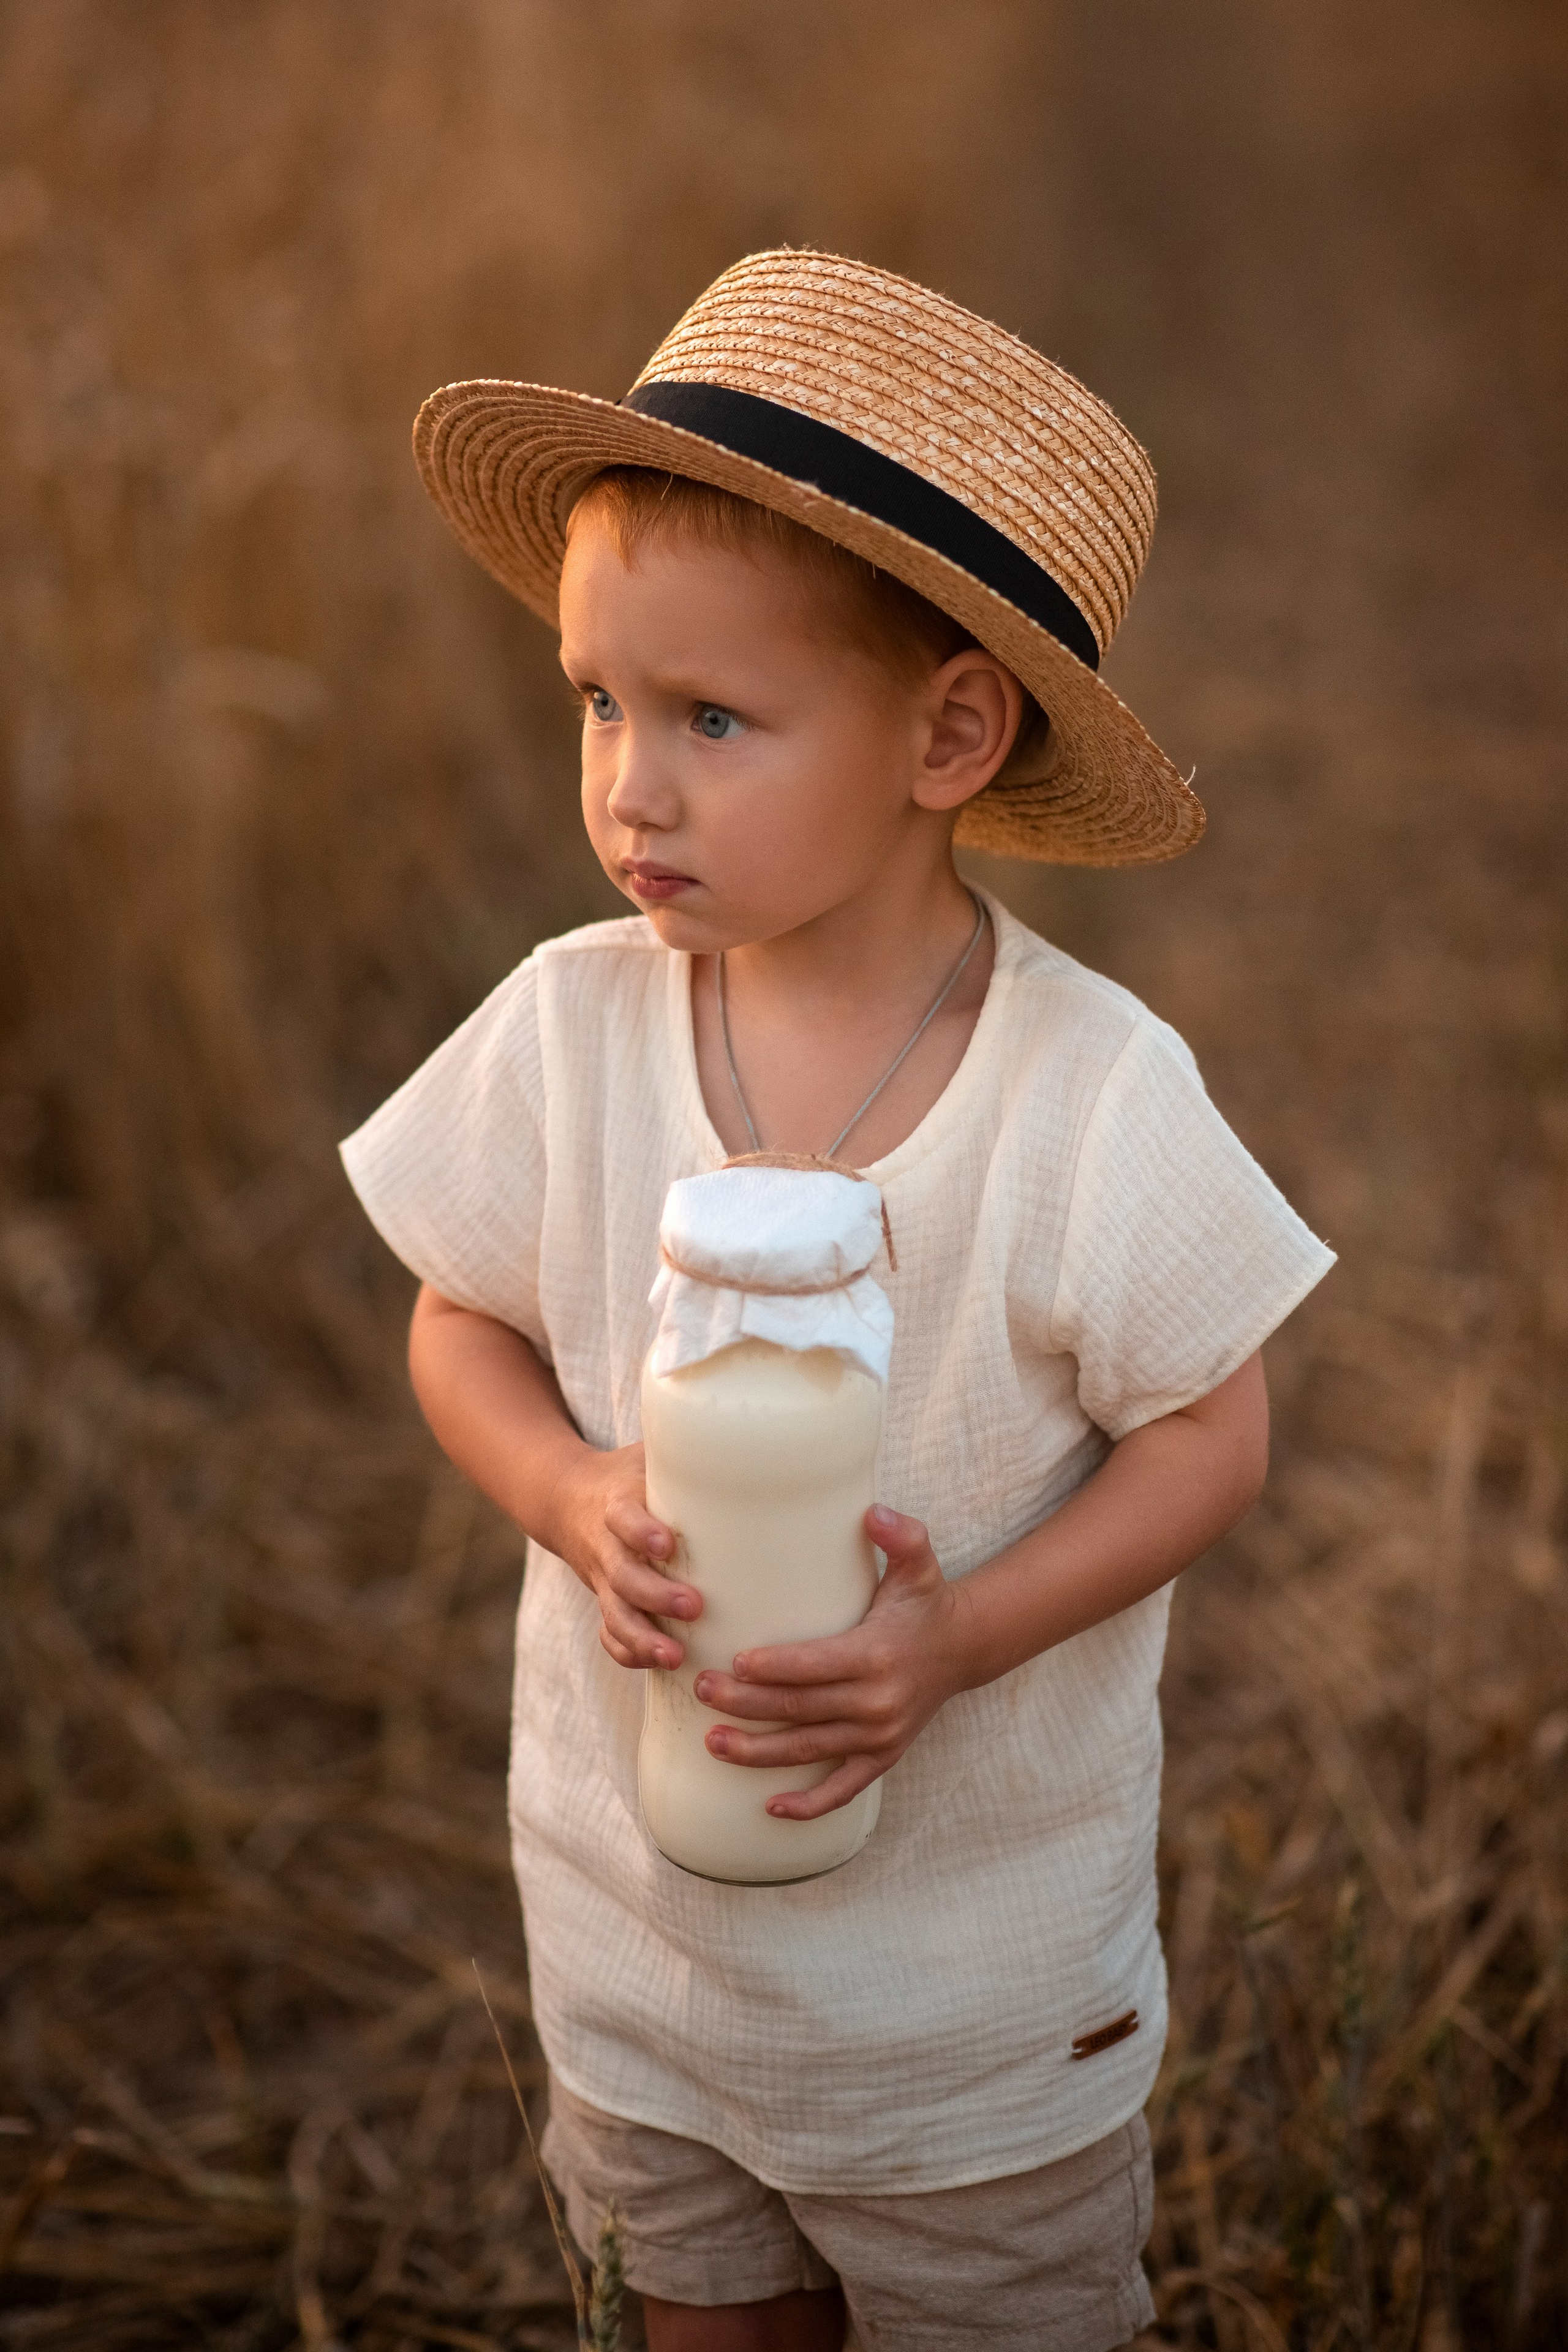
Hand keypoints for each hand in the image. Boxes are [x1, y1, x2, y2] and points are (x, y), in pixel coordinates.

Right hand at [553, 1442, 700, 1670]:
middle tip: (694, 1606)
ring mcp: (604, 1579)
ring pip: (615, 1613)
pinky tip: (659, 1666)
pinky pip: (609, 1633)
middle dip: (656, 1595)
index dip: (641, 1531)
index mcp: (616, 1504)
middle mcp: (606, 1545)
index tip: (667, 1545)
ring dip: (644, 1638)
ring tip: (676, 1657)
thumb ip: (686, 1447)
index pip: (623, 1518)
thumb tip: (742, 1428)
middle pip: (623, 1576)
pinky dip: (628, 1652)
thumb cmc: (629, 1474)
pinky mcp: (605, 1600)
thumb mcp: (647, 1453)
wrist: (567, 1498)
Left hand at [692, 1506, 969, 1820]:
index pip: (814, 1666)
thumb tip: (874, 1512)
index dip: (772, 1668)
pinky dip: (809, 1805)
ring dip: (758, 1753)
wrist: (964, 1648)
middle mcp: (878, 1703)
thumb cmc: (925, 1602)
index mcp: (877, 1655)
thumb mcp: (920, 1563)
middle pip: (799, 1709)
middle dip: (745, 1705)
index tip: (733, 1663)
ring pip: (809, 1751)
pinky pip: (843, 1790)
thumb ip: (901, 1536)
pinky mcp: (883, 1758)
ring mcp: (880, 1737)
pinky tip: (770, 1808)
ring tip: (713, 1743)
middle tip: (702, 1690)